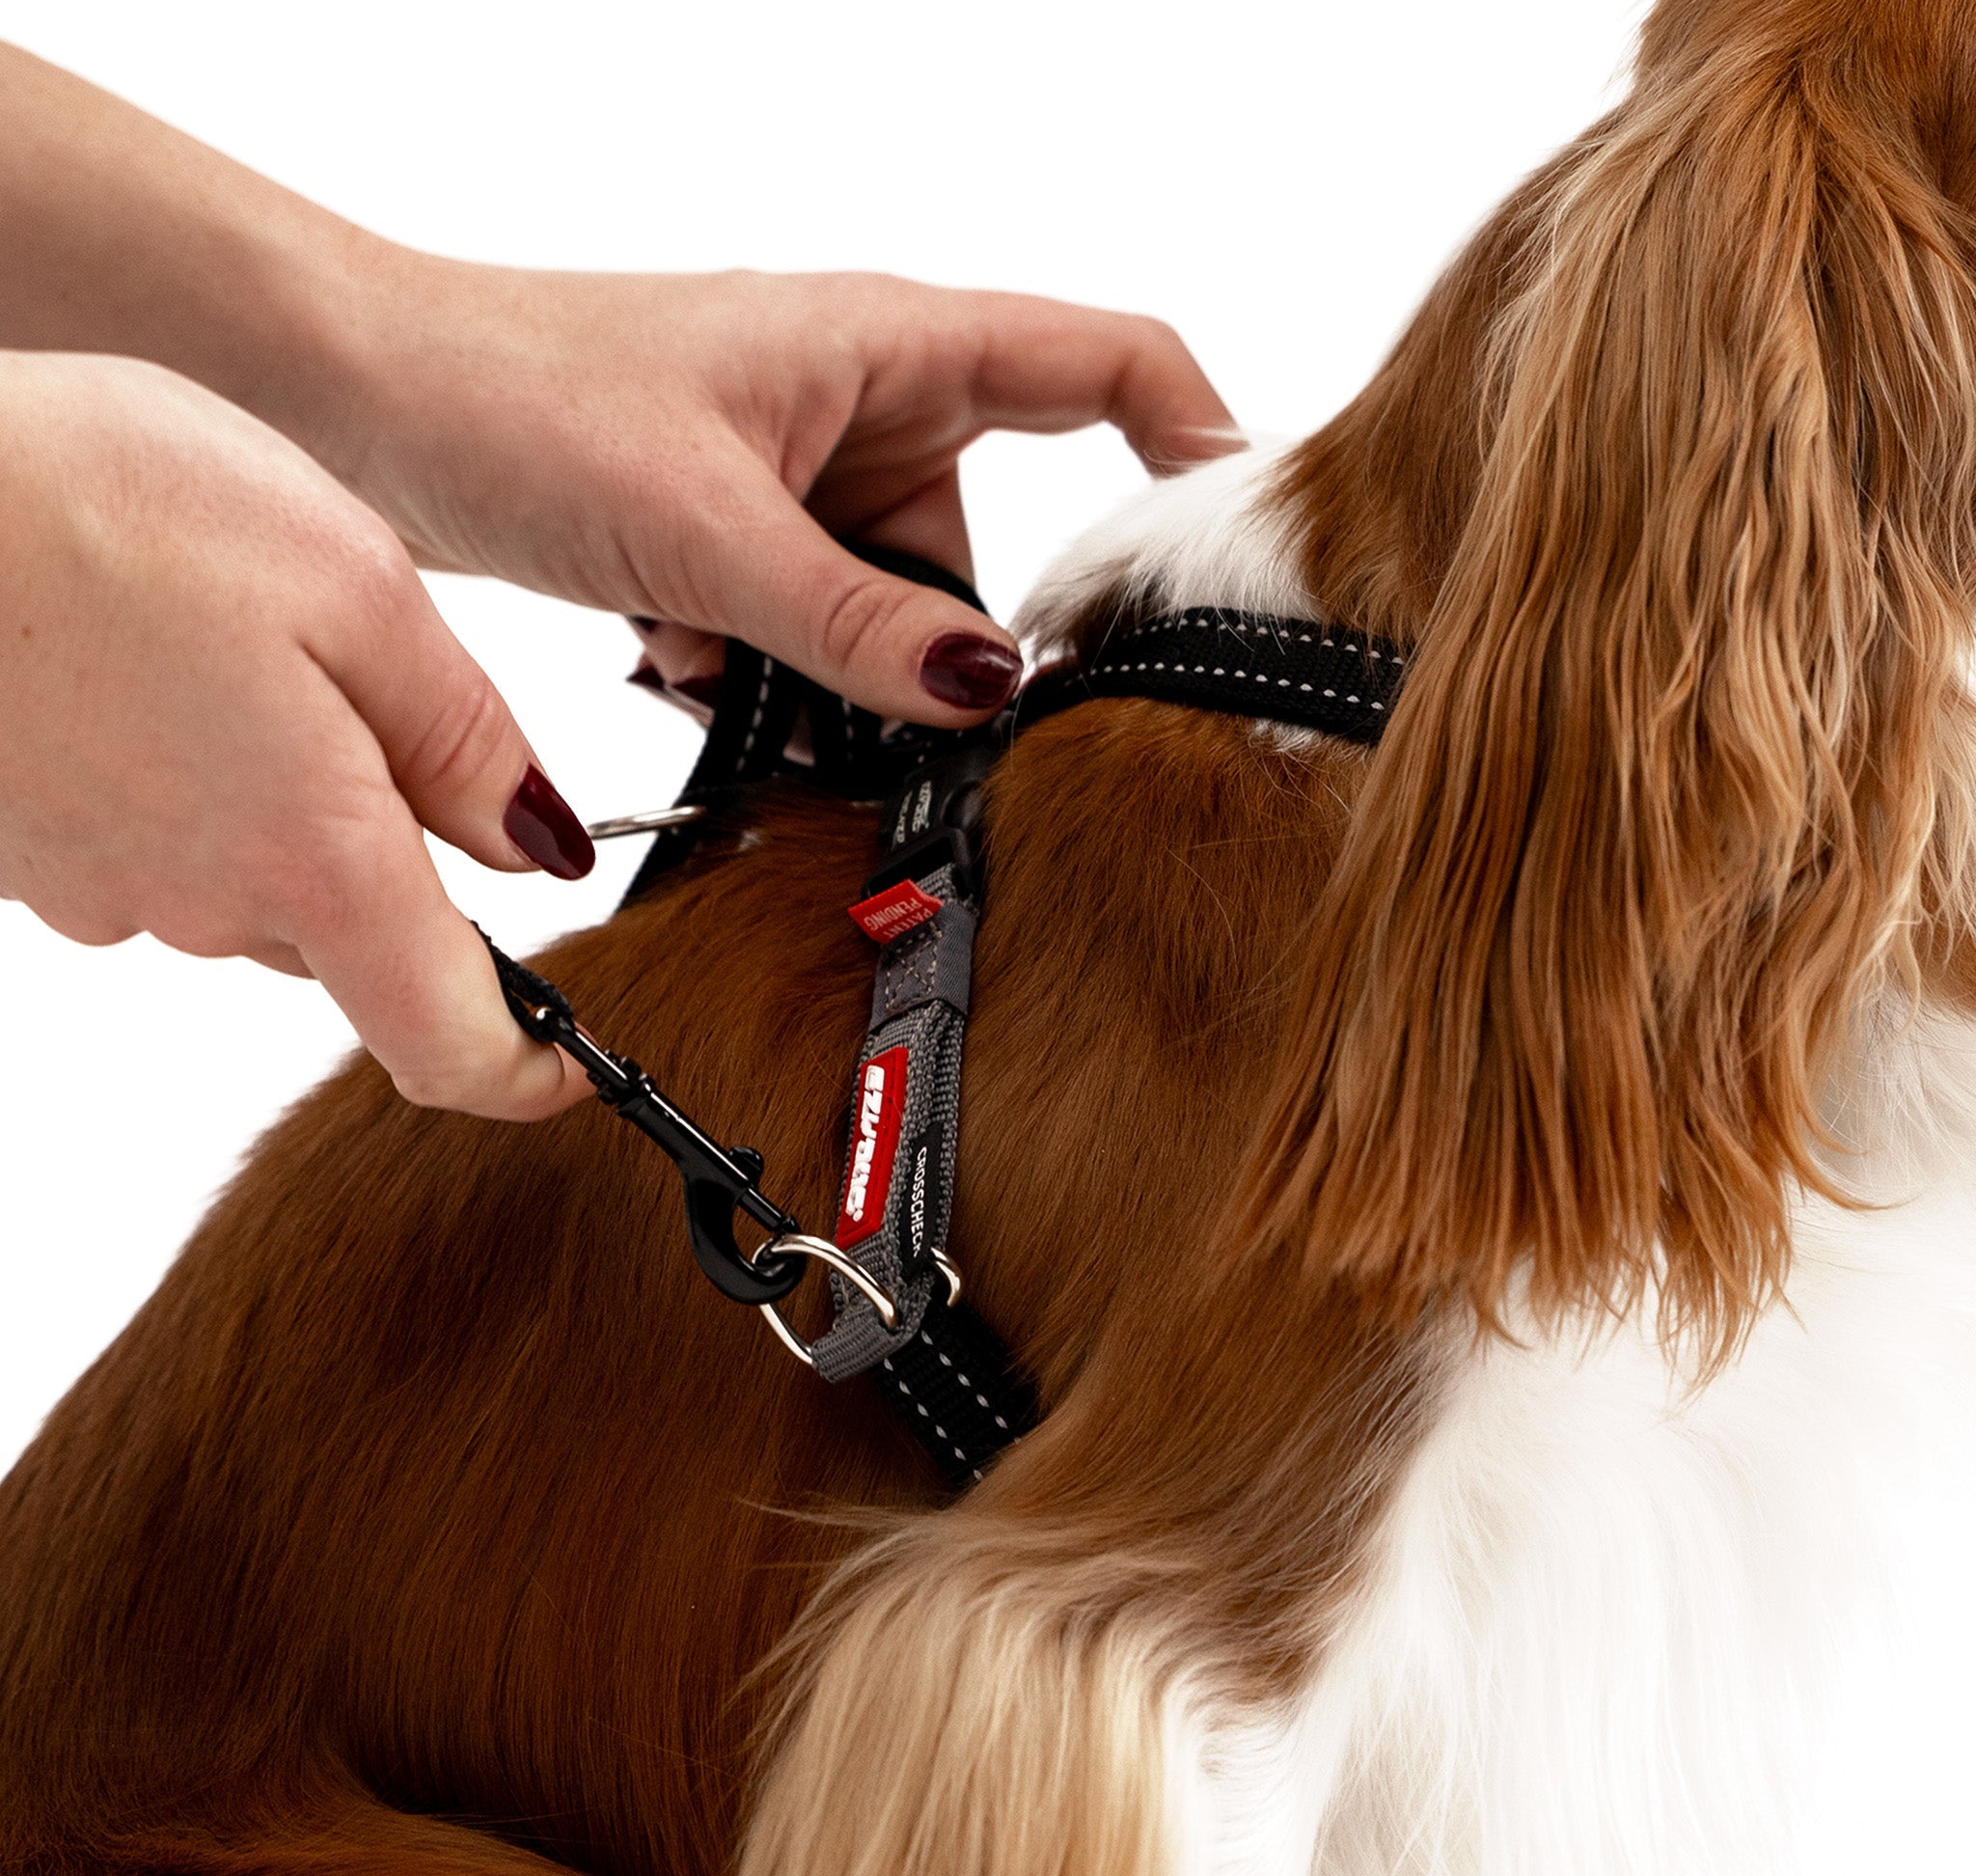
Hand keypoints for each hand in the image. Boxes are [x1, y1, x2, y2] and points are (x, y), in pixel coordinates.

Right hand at [0, 352, 590, 1119]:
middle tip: (362, 685)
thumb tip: (539, 850)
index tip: (571, 1065)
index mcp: (318, 861)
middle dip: (391, 840)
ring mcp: (103, 891)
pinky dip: (188, 772)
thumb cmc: (100, 506)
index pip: (449, 1045)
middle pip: (357, 930)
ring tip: (235, 640)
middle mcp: (209, 907)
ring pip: (255, 878)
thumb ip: (465, 742)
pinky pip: (157, 840)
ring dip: (284, 792)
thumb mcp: (357, 588)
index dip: (526, 1073)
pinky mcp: (31, 852)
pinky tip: (152, 659)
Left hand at [307, 264, 1237, 719]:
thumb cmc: (518, 392)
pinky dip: (770, 671)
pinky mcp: (743, 537)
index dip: (1200, 446)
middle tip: (926, 729)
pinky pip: (814, 627)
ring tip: (741, 672)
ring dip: (838, 671)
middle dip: (956, 645)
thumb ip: (856, 624)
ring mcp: (804, 478)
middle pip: (994, 541)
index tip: (1245, 561)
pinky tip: (686, 660)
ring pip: (893, 607)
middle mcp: (868, 405)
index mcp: (895, 343)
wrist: (359, 397)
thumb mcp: (709, 528)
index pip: (1110, 363)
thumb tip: (987, 692)